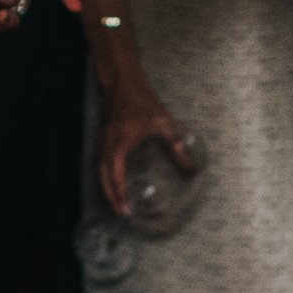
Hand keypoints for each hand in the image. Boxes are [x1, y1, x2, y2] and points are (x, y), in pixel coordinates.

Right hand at [96, 75, 197, 215]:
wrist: (121, 79)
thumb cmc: (142, 100)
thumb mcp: (165, 125)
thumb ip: (179, 148)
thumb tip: (193, 170)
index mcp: (119, 143)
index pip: (115, 174)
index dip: (119, 193)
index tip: (125, 208)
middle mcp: (107, 144)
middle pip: (102, 176)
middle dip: (110, 195)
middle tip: (120, 212)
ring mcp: (102, 139)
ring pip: (99, 169)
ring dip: (106, 186)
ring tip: (116, 202)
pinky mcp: (103, 136)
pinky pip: (100, 160)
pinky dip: (105, 174)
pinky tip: (114, 181)